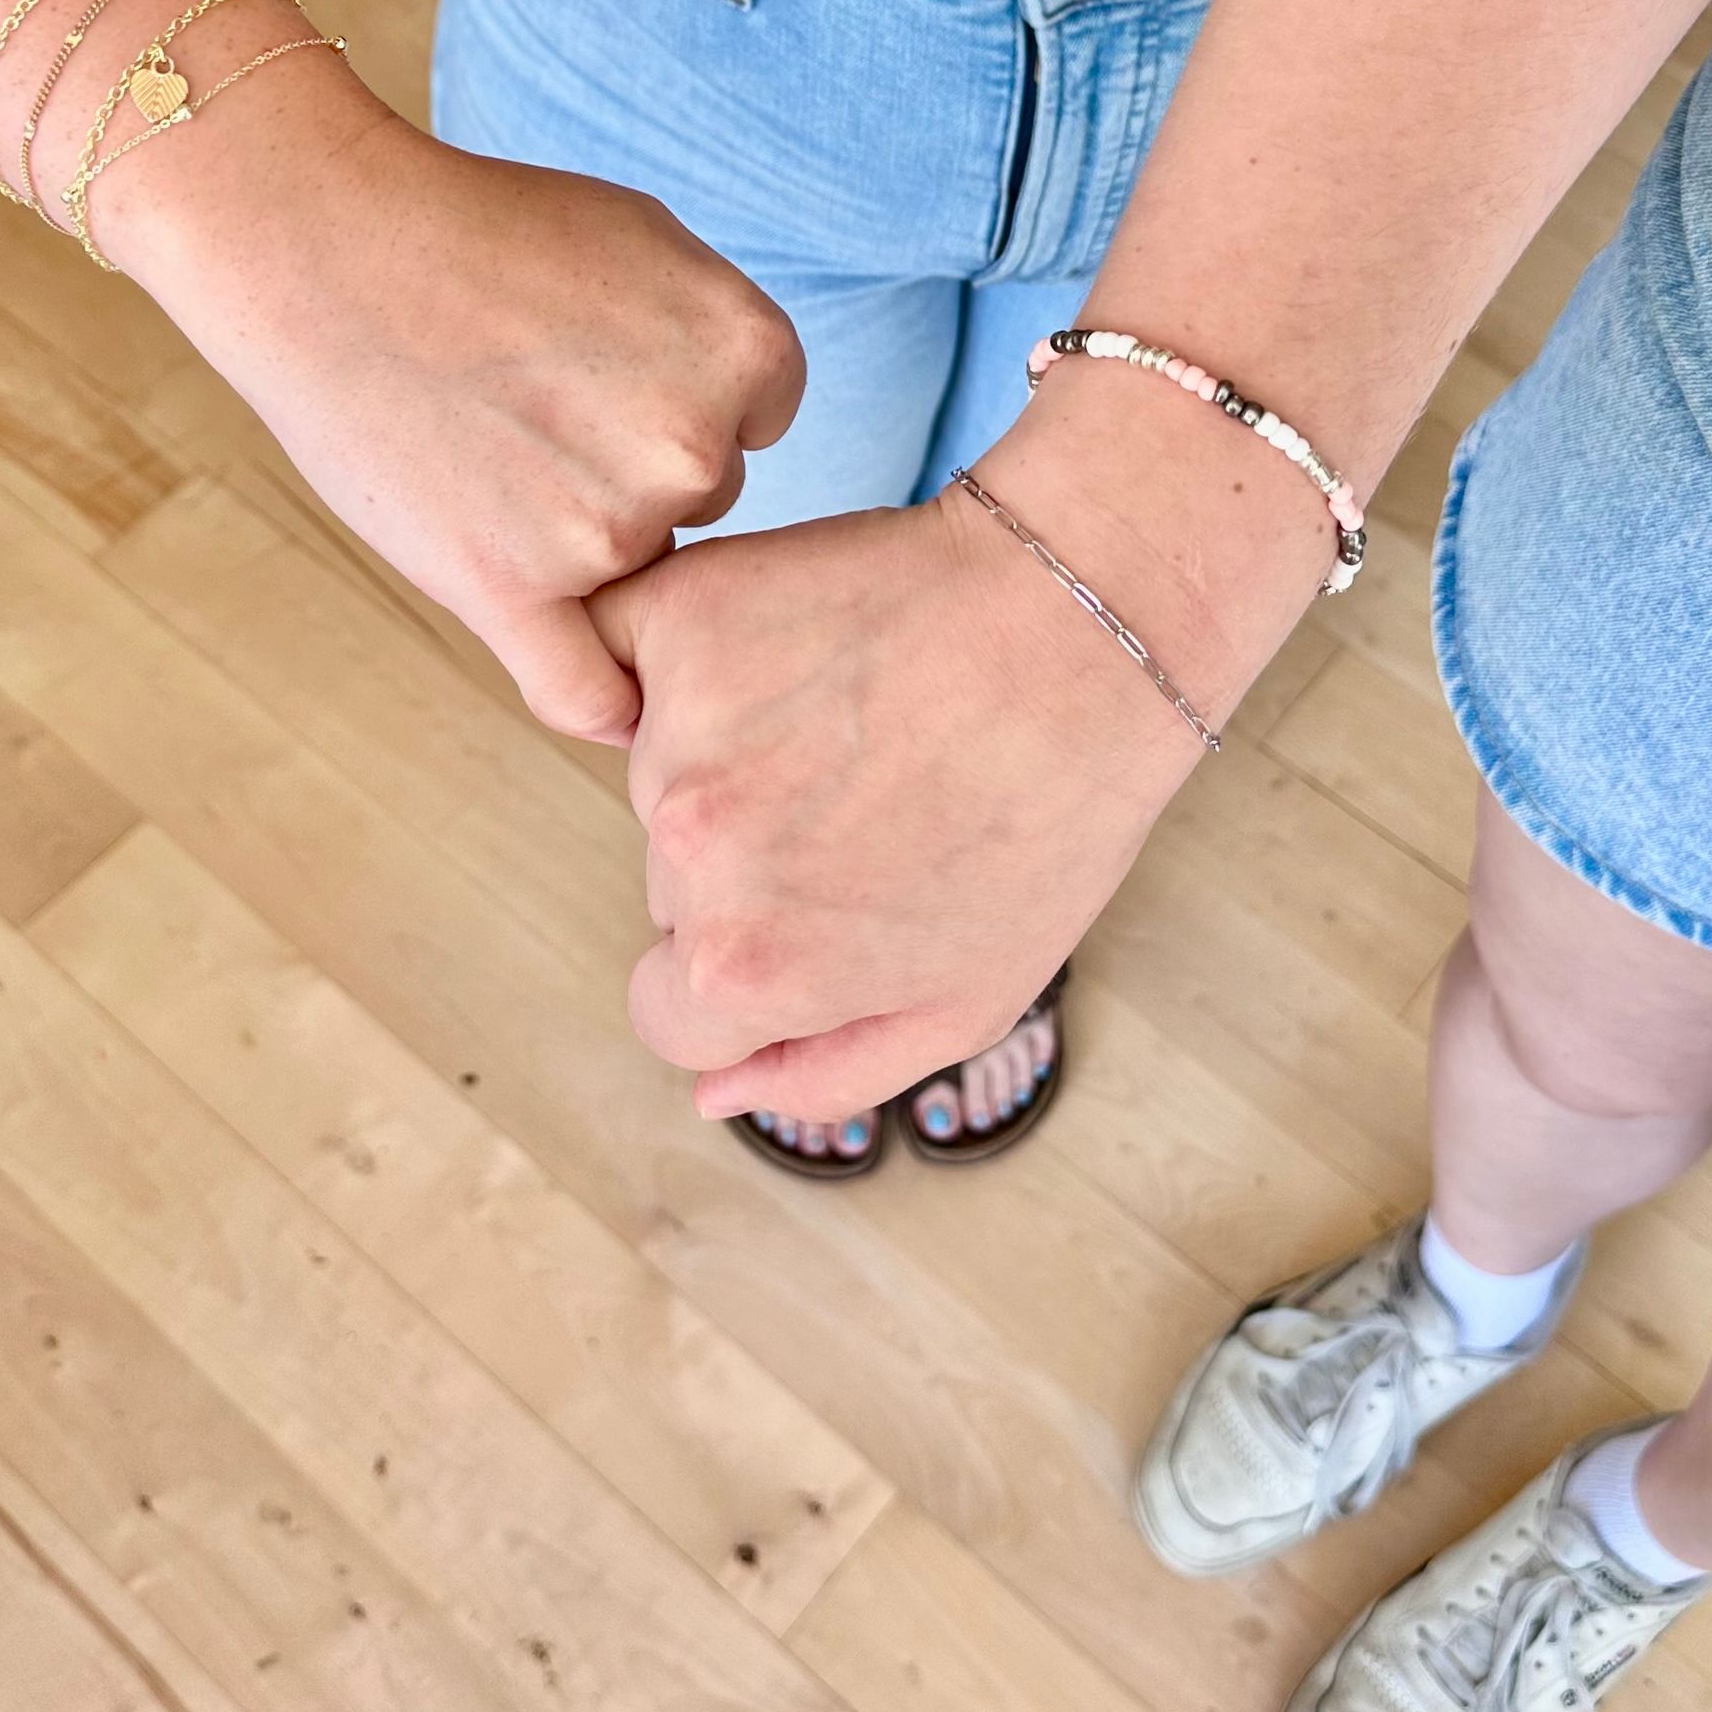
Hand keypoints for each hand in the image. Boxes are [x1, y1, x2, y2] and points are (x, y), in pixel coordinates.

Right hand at [114, 61, 804, 739]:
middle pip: (702, 492)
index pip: (757, 416)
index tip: (606, 358)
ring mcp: (606, 528)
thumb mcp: (648, 240)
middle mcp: (694, 448)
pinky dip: (612, 707)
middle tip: (530, 394)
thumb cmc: (479, 231)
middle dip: (629, 453)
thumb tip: (747, 425)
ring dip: (583, 524)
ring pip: (637, 561)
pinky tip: (628, 724)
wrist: (327, 249)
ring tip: (486, 434)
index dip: (680, 391)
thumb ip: (714, 342)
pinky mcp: (510, 588)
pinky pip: (587, 692)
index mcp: (747, 350)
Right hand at [589, 476, 1212, 1119]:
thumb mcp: (971, 999)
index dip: (744, 973)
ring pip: (661, 776)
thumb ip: (828, 1069)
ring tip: (859, 716)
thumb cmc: (1052, 814)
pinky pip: (625, 650)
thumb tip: (714, 1095)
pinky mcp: (675, 616)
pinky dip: (680, 650)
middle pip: (672, 890)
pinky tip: (785, 640)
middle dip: (750, 861)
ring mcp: (675, 729)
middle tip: (871, 799)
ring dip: (730, 753)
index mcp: (747, 970)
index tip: (813, 910)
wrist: (1086, 628)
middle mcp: (689, 856)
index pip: (670, 1011)